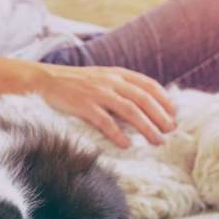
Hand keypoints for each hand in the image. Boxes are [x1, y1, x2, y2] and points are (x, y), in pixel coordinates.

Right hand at [0, 57, 175, 147]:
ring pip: (129, 110)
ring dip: (146, 127)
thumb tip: (144, 105)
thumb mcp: (101, 78)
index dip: (163, 99)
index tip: (174, 113)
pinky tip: (127, 145)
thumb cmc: (75, 83)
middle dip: (159, 116)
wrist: (44, 80)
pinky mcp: (83, 105)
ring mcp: (97, 93)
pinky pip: (105, 121)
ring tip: (156, 141)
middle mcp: (110, 81)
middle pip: (142, 99)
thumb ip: (121, 87)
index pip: (148, 84)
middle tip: (170, 131)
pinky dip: (118, 133)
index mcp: (116, 74)